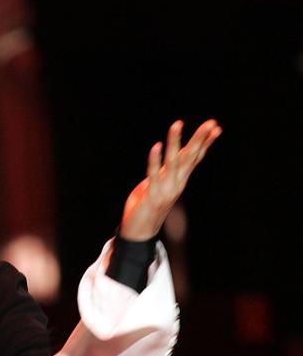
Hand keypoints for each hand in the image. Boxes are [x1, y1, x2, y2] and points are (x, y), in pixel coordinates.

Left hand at [120, 119, 221, 240]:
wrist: (139, 232)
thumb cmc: (146, 206)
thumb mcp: (158, 185)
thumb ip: (164, 172)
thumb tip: (169, 156)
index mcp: (179, 180)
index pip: (195, 158)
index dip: (205, 143)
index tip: (216, 127)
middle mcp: (176, 184)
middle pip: (190, 158)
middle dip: (199, 139)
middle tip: (211, 122)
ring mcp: (165, 190)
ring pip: (173, 162)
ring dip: (175, 142)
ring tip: (177, 124)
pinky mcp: (151, 196)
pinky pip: (153, 175)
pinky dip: (154, 160)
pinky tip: (156, 146)